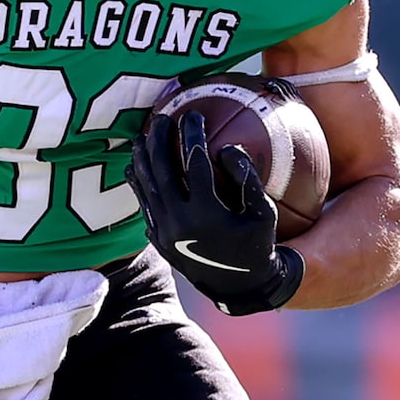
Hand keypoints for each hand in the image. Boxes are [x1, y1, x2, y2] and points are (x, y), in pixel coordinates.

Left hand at [127, 107, 303, 315]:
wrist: (236, 286)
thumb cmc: (256, 245)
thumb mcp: (264, 214)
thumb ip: (248, 180)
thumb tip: (228, 149)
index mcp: (207, 213)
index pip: (195, 164)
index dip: (191, 136)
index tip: (192, 114)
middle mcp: (179, 221)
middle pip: (162, 171)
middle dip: (160, 140)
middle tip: (161, 117)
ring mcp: (164, 231)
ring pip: (147, 187)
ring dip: (142, 159)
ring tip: (142, 135)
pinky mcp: (157, 238)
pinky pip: (143, 204)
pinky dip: (138, 184)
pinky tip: (135, 166)